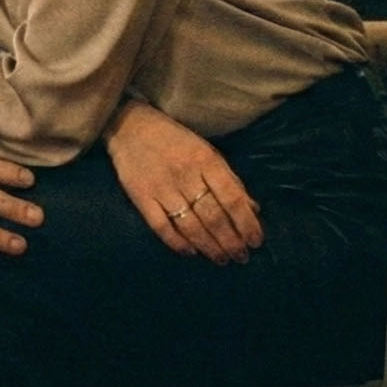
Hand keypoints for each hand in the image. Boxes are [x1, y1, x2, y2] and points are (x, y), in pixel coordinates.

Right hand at [107, 99, 260, 264]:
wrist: (130, 127)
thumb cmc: (175, 140)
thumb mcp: (207, 152)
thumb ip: (229, 180)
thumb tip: (253, 209)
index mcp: (206, 160)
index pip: (232, 198)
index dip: (246, 223)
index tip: (256, 241)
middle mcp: (185, 175)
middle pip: (213, 216)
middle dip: (231, 241)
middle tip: (241, 257)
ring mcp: (162, 188)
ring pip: (190, 225)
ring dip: (209, 246)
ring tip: (222, 259)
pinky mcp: (141, 197)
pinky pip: (160, 226)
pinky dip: (177, 242)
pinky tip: (191, 252)